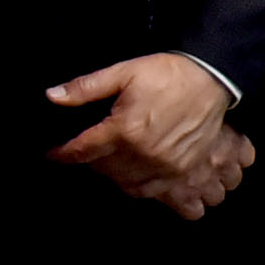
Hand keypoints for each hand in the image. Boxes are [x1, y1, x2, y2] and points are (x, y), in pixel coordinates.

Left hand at [45, 54, 241, 207]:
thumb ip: (86, 87)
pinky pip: (152, 192)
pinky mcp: (181, 172)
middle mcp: (143, 154)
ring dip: (113, 175)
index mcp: (124, 129)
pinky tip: (134, 174)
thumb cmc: (168, 74)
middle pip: (103, 170)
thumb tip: (52, 96)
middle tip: (88, 149)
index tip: (53, 152)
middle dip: (90, 162)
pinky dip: (138, 187)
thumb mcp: (124, 72)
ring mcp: (164, 167)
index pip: (82, 150)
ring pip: (125, 184)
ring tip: (111, 161)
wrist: (213, 79)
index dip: (63, 152)